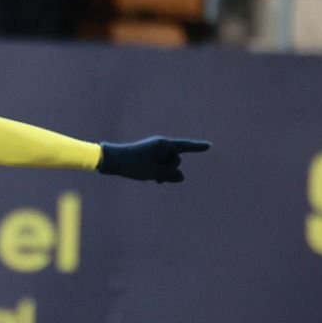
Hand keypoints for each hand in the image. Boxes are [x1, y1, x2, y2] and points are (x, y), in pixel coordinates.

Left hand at [96, 136, 210, 182]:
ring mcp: (155, 150)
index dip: (197, 148)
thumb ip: (171, 176)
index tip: (209, 146)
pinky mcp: (149, 155)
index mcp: (163, 144)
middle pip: (176, 160)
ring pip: (168, 164)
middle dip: (170, 169)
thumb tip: (180, 177)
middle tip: (155, 175)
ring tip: (150, 176)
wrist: (112, 160)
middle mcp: (161, 145)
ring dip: (163, 172)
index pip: (185, 146)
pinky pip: (161, 164)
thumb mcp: (154, 173)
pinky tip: (153, 178)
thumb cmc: (133, 165)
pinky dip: (159, 171)